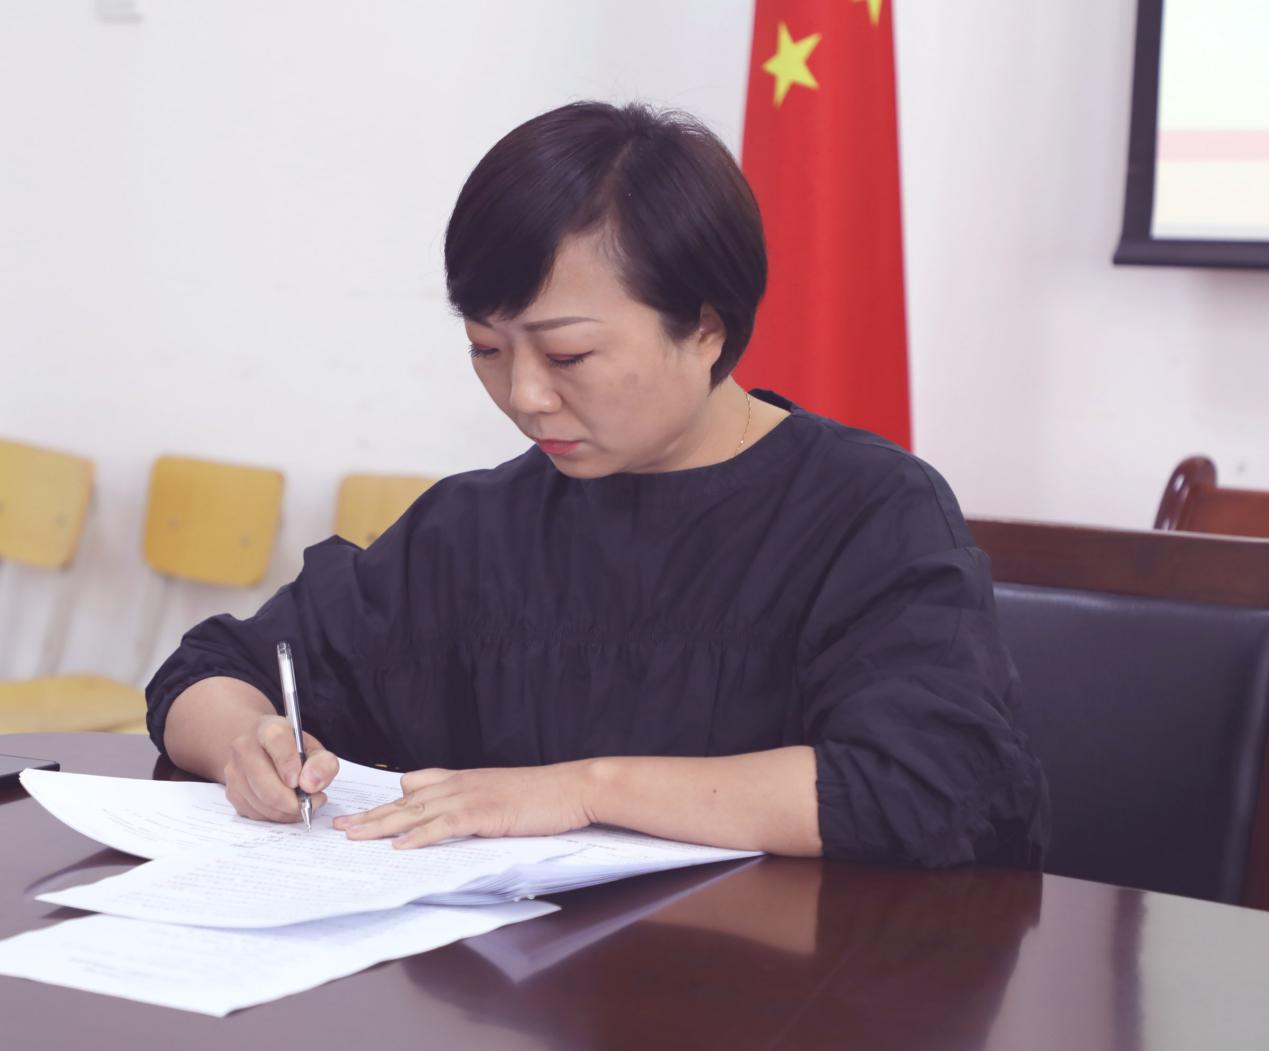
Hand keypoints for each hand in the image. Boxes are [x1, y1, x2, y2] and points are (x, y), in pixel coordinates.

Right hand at [223, 714, 338, 822]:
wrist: (264, 750)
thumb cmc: (293, 751)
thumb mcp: (315, 750)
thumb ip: (322, 764)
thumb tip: (310, 785)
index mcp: (268, 728)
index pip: (277, 740)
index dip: (289, 763)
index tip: (303, 783)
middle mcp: (245, 746)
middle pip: (266, 783)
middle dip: (294, 801)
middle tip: (314, 801)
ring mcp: (234, 770)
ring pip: (262, 803)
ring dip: (288, 811)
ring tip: (303, 802)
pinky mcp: (231, 791)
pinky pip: (256, 813)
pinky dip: (276, 815)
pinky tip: (287, 806)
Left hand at [332, 762, 593, 848]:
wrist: (571, 787)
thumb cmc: (540, 795)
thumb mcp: (499, 795)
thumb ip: (473, 803)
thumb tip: (451, 822)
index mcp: (463, 780)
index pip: (414, 786)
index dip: (386, 802)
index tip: (361, 813)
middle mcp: (459, 784)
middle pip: (404, 800)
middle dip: (371, 815)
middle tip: (341, 827)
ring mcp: (470, 796)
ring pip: (415, 811)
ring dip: (382, 825)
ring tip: (355, 837)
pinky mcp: (483, 812)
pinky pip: (444, 825)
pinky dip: (420, 836)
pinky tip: (402, 846)